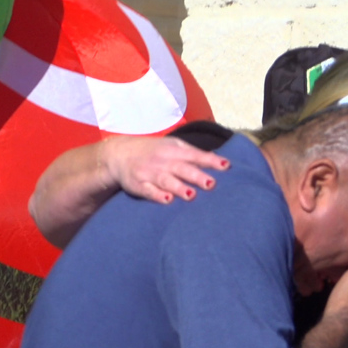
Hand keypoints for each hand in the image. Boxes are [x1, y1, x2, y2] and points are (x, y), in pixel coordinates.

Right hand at [100, 135, 228, 203]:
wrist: (120, 153)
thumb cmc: (156, 152)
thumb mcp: (174, 147)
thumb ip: (194, 155)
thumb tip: (220, 161)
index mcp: (175, 150)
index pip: (195, 155)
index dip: (210, 161)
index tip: (226, 166)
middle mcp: (163, 161)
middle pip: (182, 169)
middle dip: (196, 176)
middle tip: (211, 184)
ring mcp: (150, 173)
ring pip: (166, 180)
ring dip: (179, 187)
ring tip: (191, 195)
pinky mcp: (138, 184)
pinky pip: (148, 191)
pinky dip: (157, 195)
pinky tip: (167, 200)